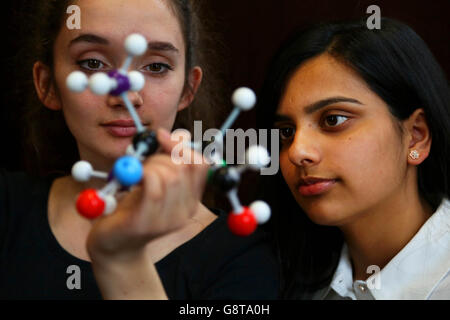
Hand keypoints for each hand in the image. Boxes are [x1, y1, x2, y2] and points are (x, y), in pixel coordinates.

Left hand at [86, 128, 208, 261]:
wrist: (113, 245)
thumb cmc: (132, 208)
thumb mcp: (152, 179)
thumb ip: (166, 159)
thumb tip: (176, 134)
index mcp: (191, 198)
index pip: (202, 164)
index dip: (182, 145)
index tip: (161, 136)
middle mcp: (186, 210)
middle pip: (184, 167)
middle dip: (160, 155)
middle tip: (142, 161)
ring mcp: (168, 219)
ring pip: (169, 175)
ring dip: (148, 165)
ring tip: (135, 175)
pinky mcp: (146, 223)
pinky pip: (153, 188)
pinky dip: (142, 175)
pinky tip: (132, 180)